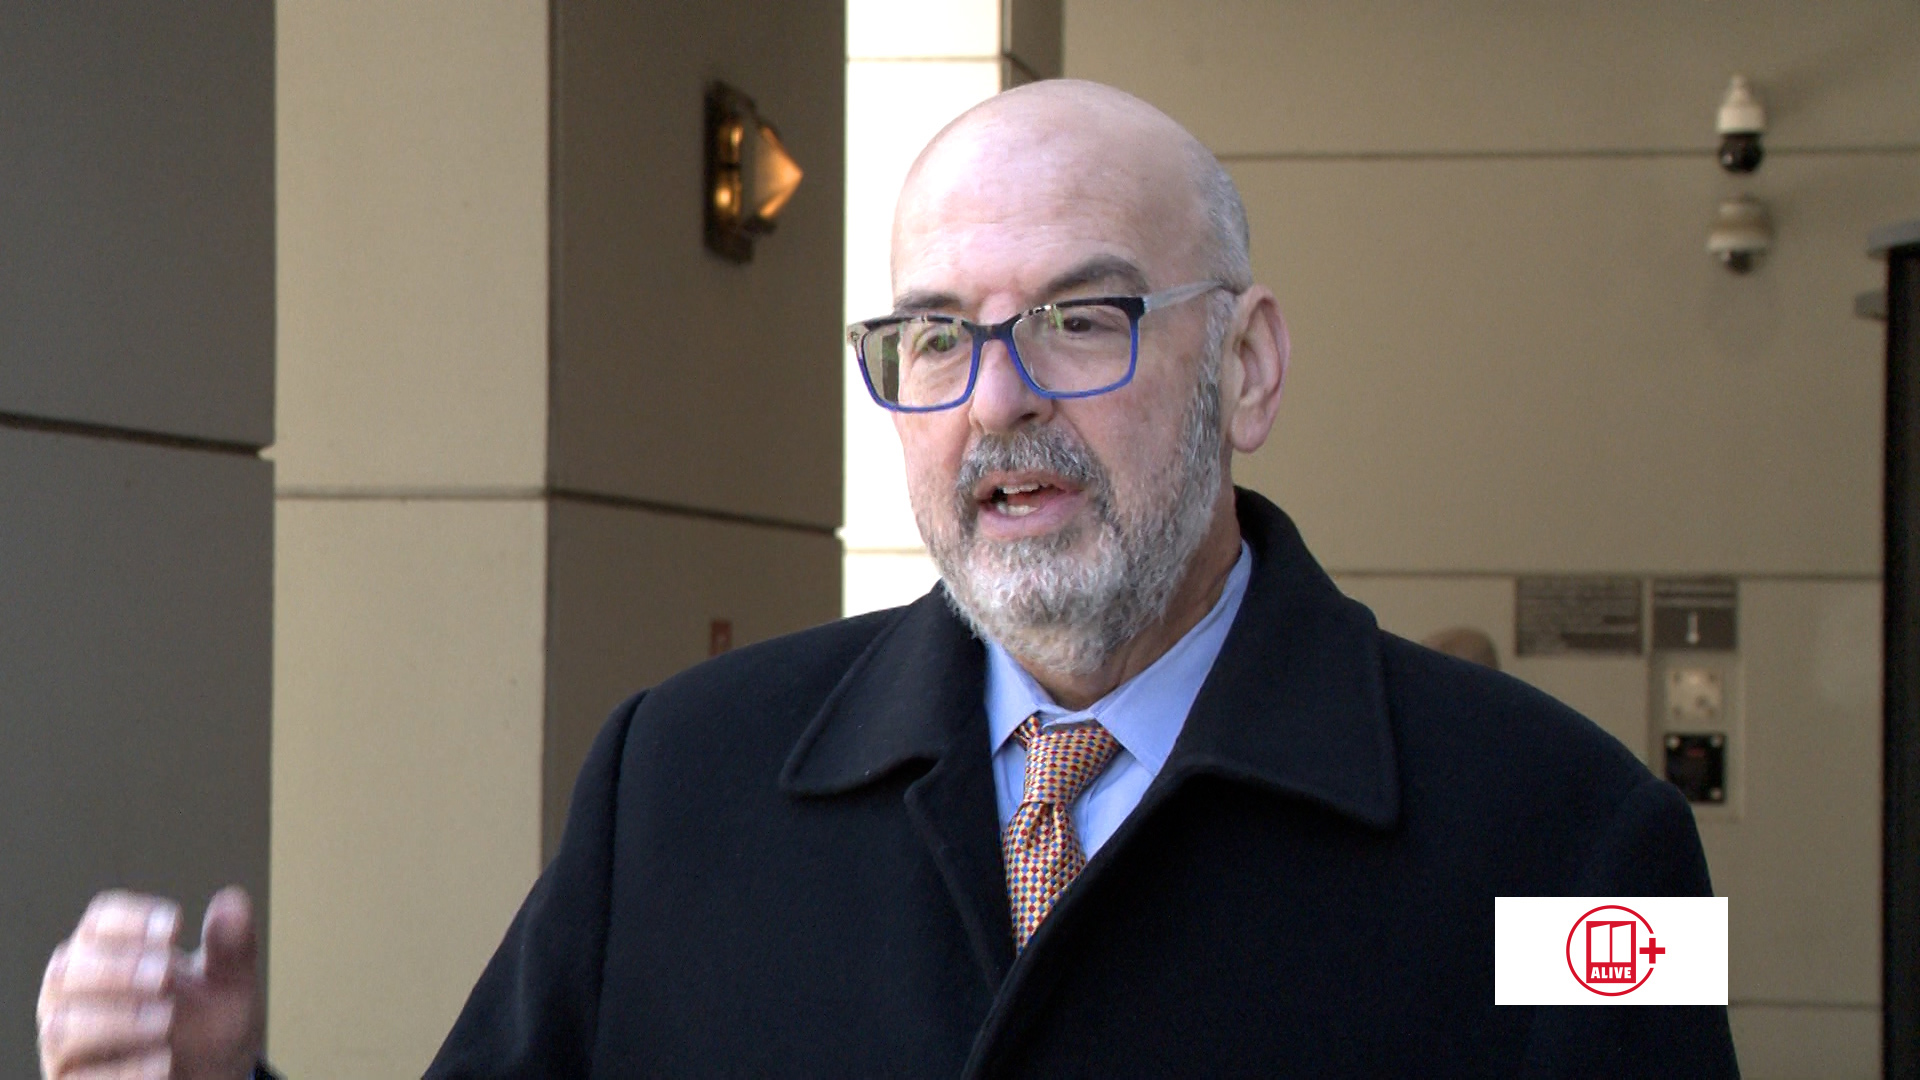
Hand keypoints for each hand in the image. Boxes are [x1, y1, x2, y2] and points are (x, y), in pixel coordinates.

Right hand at [38, 887, 263, 1079]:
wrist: (216, 1076)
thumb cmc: (209, 1022)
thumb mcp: (230, 983)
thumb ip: (231, 945)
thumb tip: (233, 900)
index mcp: (111, 955)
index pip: (97, 924)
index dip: (128, 920)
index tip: (174, 925)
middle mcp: (78, 996)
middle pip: (65, 970)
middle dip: (115, 968)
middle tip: (164, 973)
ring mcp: (71, 1045)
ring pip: (64, 1026)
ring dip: (116, 1020)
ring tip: (166, 1019)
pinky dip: (122, 1070)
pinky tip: (164, 1061)